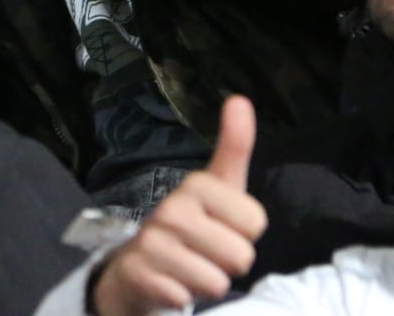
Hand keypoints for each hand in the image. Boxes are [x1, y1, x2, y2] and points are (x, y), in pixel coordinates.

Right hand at [92, 97, 265, 315]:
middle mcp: (172, 208)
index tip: (221, 225)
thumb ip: (235, 146)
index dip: (243, 232)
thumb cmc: (192, 224)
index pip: (256, 222)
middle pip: (241, 256)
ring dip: (205, 282)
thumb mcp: (219, 187)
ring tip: (186, 266)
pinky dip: (180, 297)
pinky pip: (185, 298)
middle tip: (204, 251)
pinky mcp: (138, 274)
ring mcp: (152, 242)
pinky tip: (168, 282)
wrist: (136, 266)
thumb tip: (240, 98)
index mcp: (197, 184)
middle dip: (227, 262)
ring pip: (217, 282)